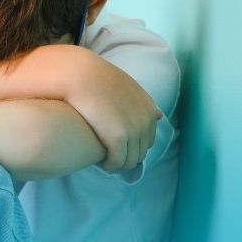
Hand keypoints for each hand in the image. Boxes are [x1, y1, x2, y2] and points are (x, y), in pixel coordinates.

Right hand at [64, 51, 161, 171]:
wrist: (81, 76)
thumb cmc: (97, 81)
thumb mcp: (128, 88)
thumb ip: (143, 104)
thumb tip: (160, 114)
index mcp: (149, 110)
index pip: (148, 140)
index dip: (132, 147)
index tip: (117, 148)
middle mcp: (146, 121)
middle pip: (140, 152)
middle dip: (126, 157)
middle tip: (109, 157)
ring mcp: (133, 130)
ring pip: (130, 160)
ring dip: (118, 164)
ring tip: (104, 161)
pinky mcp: (118, 138)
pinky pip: (117, 162)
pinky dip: (109, 165)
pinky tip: (99, 162)